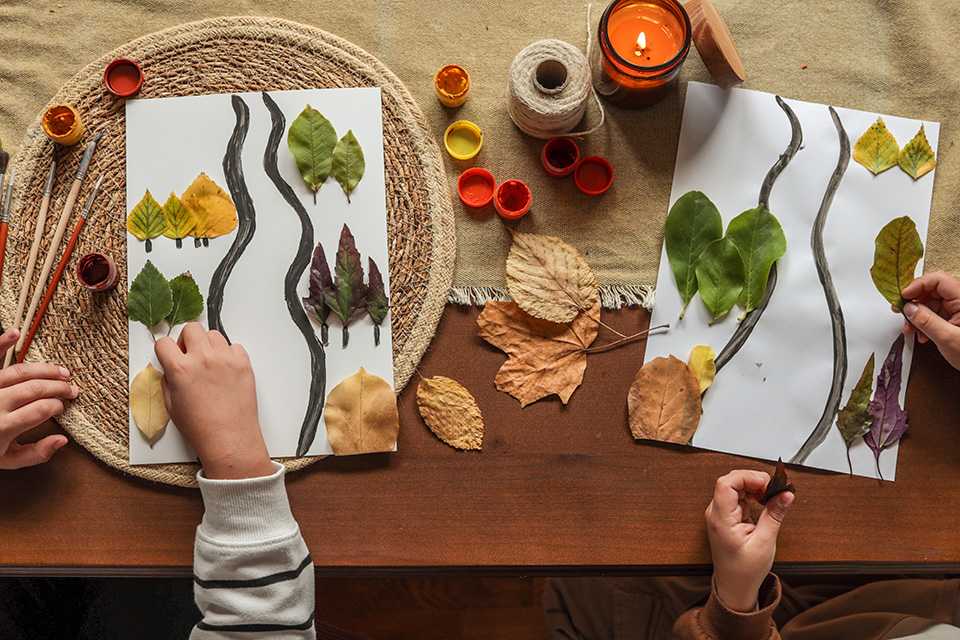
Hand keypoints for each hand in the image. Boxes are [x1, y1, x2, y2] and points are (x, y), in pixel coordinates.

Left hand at [0, 329, 76, 469]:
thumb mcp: (7, 461)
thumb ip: (36, 453)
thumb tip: (62, 439)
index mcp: (3, 427)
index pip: (42, 409)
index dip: (58, 405)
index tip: (62, 407)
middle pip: (36, 388)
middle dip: (59, 387)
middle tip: (72, 389)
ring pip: (20, 371)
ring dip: (45, 369)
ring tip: (61, 372)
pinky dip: (1, 343)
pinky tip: (15, 333)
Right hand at [155, 323, 272, 479]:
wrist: (230, 439)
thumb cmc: (200, 427)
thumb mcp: (171, 405)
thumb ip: (168, 380)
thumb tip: (169, 368)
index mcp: (180, 369)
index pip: (164, 342)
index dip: (164, 350)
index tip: (169, 356)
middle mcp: (203, 358)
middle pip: (191, 328)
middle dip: (187, 340)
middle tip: (190, 356)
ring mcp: (226, 359)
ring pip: (214, 334)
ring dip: (208, 345)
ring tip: (210, 365)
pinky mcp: (244, 363)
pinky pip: (234, 347)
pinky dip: (229, 354)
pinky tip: (226, 371)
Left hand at [705, 470, 794, 611]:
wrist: (734, 586)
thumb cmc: (744, 570)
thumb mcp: (765, 542)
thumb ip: (774, 515)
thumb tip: (785, 494)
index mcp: (721, 519)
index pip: (726, 483)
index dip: (747, 477)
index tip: (767, 483)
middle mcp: (716, 513)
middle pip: (731, 482)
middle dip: (753, 480)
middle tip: (773, 489)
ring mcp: (720, 513)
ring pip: (735, 487)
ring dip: (754, 487)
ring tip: (771, 497)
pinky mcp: (726, 515)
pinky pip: (738, 497)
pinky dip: (752, 495)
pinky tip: (764, 502)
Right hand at [901, 272, 959, 369]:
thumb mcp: (948, 338)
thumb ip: (927, 321)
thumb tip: (909, 308)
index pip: (938, 280)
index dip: (918, 285)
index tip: (904, 296)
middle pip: (933, 291)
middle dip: (915, 302)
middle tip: (900, 311)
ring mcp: (959, 310)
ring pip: (932, 304)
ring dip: (918, 316)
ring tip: (911, 329)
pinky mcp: (956, 319)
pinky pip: (936, 315)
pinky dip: (925, 323)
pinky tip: (922, 335)